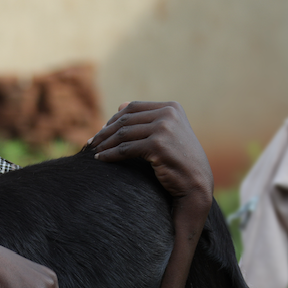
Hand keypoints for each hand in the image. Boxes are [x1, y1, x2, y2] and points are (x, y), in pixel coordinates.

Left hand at [88, 101, 213, 211]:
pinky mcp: (157, 145)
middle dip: (105, 132)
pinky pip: (124, 149)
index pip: (133, 108)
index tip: (100, 131)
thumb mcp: (166, 133)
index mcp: (171, 107)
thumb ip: (146, 118)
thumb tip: (120, 105)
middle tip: (91, 142)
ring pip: (123, 134)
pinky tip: (100, 159)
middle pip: (125, 120)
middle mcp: (169, 114)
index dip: (113, 119)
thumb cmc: (178, 159)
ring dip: (105, 143)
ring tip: (94, 151)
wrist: (195, 183)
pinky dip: (109, 154)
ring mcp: (164, 128)